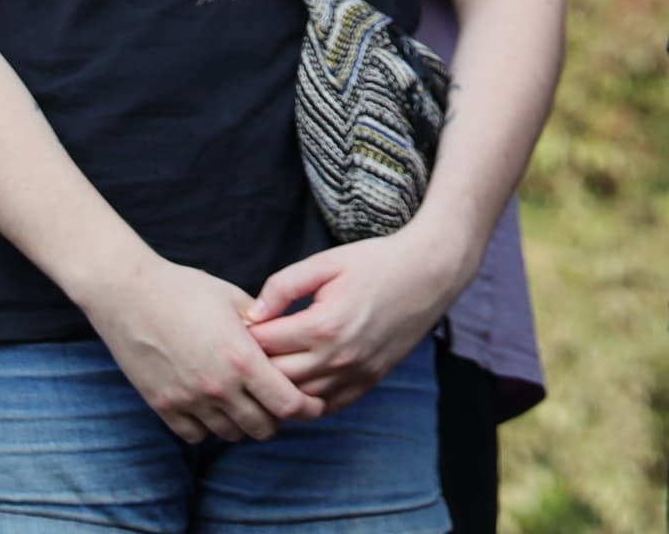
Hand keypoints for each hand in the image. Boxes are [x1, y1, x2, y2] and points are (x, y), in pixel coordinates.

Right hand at [81, 256, 324, 441]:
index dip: (307, 408)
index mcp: (242, 359)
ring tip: (245, 402)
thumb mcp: (233, 298)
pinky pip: (196, 436)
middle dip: (277, 418)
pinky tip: (211, 406)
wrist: (127, 294)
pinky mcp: (163, 406)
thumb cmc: (183, 289)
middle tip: (278, 402)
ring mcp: (189, 401)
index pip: (288, 404)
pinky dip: (209, 427)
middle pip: (263, 428)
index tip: (314, 403)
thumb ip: (263, 326)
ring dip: (244, 423)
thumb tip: (285, 340)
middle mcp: (218, 387)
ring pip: (231, 435)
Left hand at [247, 225, 475, 412]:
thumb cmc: (377, 262)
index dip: (245, 336)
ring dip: (280, 386)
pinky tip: (298, 382)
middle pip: (276, 379)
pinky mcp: (370, 382)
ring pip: (300, 399)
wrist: (430, 273)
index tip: (238, 326)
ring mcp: (356, 374)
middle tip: (246, 351)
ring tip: (267, 368)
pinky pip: (328, 406)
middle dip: (256, 365)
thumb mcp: (326, 262)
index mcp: (323, 325)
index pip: (264, 345)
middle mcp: (338, 357)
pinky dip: (308, 399)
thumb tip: (253, 313)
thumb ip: (284, 286)